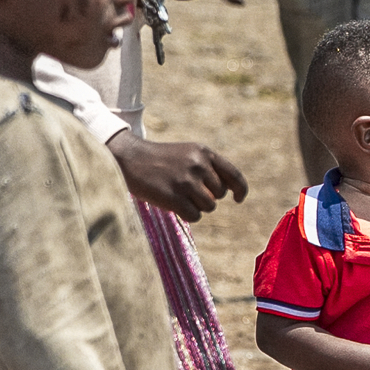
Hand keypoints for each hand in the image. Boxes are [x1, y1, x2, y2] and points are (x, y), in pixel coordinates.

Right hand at [113, 134, 247, 219]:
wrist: (129, 159)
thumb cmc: (160, 160)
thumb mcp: (187, 154)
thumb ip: (208, 167)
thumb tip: (227, 191)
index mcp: (204, 152)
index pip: (233, 175)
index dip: (240, 189)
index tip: (238, 198)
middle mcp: (198, 165)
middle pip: (219, 195)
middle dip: (207, 196)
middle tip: (186, 190)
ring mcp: (186, 181)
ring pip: (209, 207)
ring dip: (196, 206)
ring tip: (178, 195)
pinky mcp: (174, 197)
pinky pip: (195, 216)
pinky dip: (186, 215)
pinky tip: (173, 204)